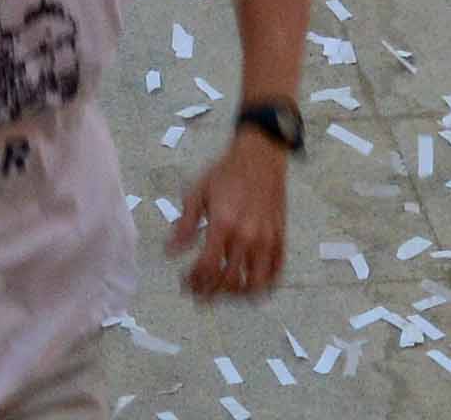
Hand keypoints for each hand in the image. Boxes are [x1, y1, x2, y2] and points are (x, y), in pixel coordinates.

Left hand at [169, 136, 287, 297]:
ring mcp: (267, 240)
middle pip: (229, 282)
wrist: (260, 156)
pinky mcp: (280, 239)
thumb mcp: (197, 193)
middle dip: (210, 292)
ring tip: (223, 291)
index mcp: (224, 225)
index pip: (207, 269)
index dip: (194, 282)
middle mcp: (247, 236)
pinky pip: (275, 274)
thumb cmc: (225, 172)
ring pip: (254, 285)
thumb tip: (170, 252)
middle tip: (199, 292)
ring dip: (236, 295)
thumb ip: (185, 225)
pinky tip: (247, 283)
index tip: (186, 282)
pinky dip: (262, 286)